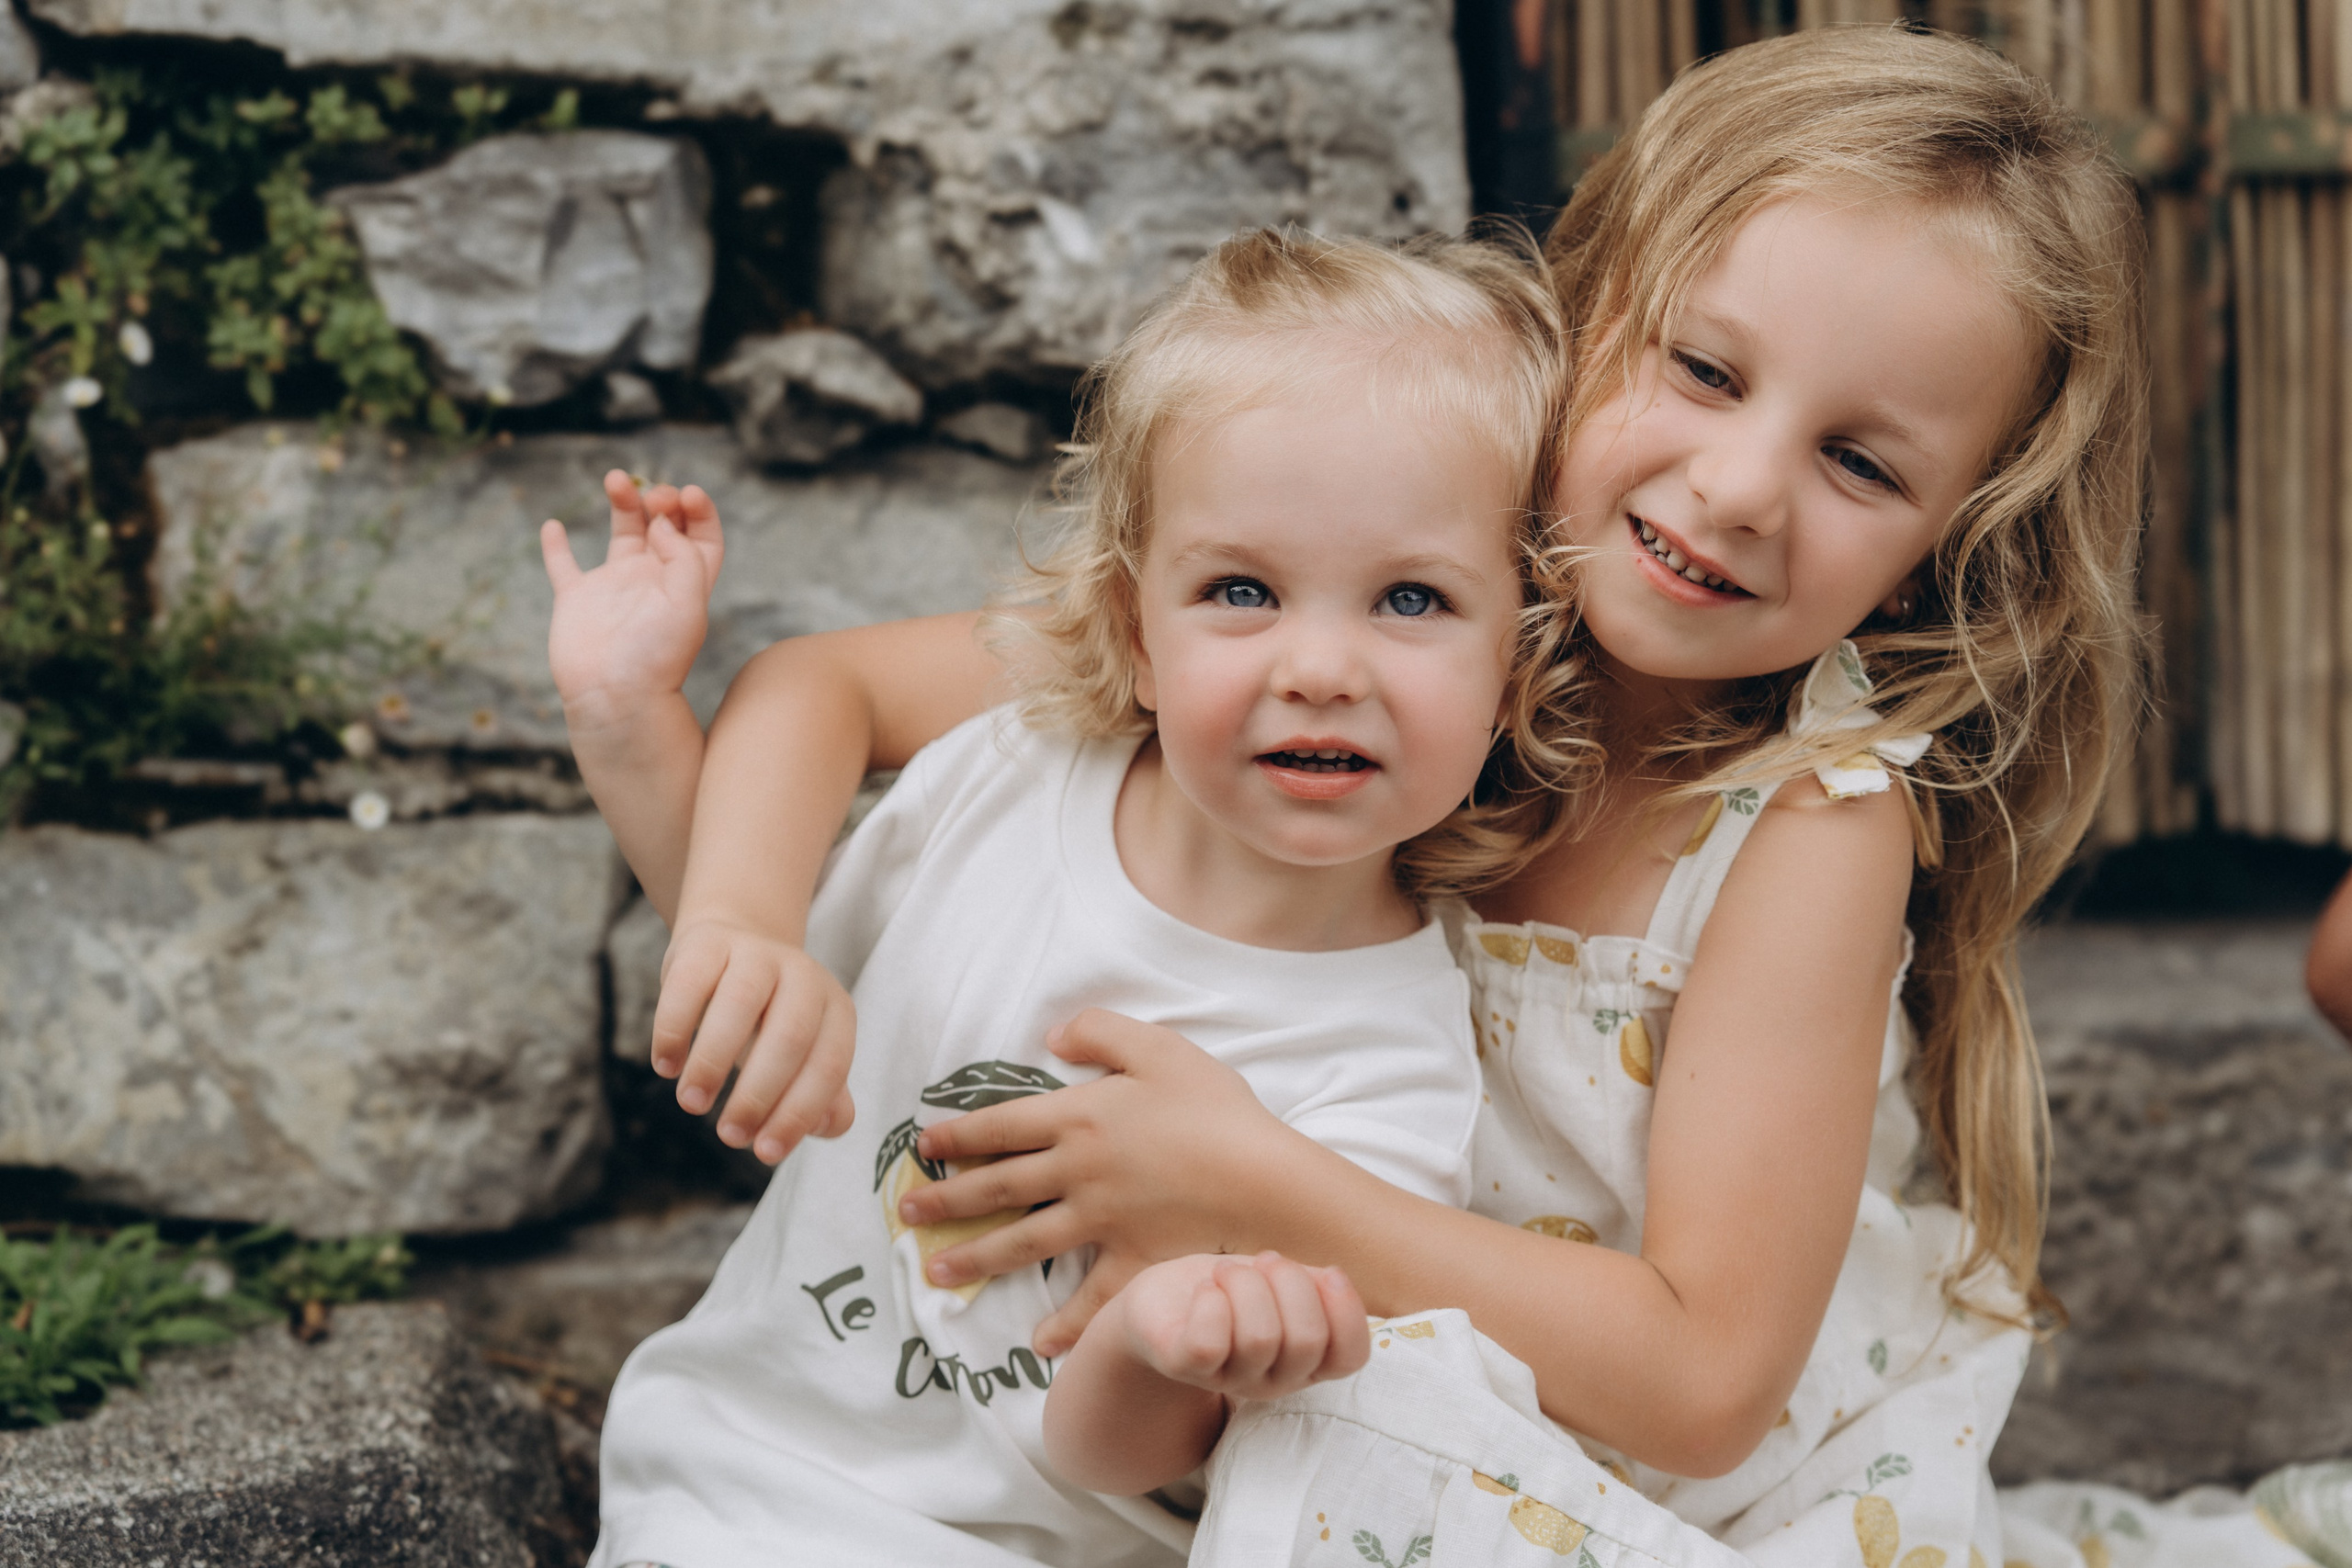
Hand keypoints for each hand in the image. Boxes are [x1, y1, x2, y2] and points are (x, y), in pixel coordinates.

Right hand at [542, 470, 723, 716]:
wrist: (614, 698)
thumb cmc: (657, 658)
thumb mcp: (687, 604)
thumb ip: (683, 557)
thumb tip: (662, 523)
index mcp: (687, 584)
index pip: (702, 537)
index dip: (699, 510)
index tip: (686, 493)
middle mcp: (653, 581)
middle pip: (664, 527)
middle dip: (660, 500)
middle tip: (652, 495)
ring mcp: (614, 589)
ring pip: (623, 534)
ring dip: (623, 502)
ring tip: (615, 478)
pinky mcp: (576, 600)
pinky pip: (564, 566)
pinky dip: (556, 546)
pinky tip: (554, 525)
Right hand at [652, 917, 856, 1162]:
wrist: (735, 945)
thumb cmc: (770, 1020)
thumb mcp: (804, 1055)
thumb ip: (824, 1096)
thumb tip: (827, 1126)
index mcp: (835, 1009)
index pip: (829, 1066)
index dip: (798, 1114)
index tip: (765, 1153)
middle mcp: (804, 976)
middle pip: (790, 1038)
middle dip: (758, 1096)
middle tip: (729, 1136)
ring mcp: (756, 954)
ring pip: (739, 1006)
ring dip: (713, 1063)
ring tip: (692, 1104)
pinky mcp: (707, 944)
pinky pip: (688, 985)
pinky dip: (674, 1030)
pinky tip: (666, 1066)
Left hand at [894, 1008, 1320, 1352]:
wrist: (1263, 1179)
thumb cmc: (1215, 1109)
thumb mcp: (1159, 1048)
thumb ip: (1101, 1031)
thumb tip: (1052, 1034)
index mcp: (1080, 1117)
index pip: (1002, 1126)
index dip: (958, 1136)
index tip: (923, 1146)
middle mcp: (1078, 1172)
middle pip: (997, 1187)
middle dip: (947, 1199)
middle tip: (908, 1211)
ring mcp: (1101, 1223)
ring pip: (1022, 1242)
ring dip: (975, 1258)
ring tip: (937, 1272)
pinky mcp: (1132, 1264)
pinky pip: (1089, 1300)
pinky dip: (1063, 1325)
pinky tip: (1039, 1343)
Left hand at [1109, 1251, 1367, 1400]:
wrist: (1161, 1302)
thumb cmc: (1232, 1290)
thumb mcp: (1283, 1283)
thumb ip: (1316, 1287)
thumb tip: (1333, 1280)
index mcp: (1306, 1360)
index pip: (1351, 1356)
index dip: (1347, 1309)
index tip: (1325, 1273)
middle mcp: (1273, 1379)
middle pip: (1307, 1341)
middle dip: (1289, 1282)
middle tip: (1264, 1262)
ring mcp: (1227, 1378)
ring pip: (1259, 1339)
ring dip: (1244, 1283)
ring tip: (1226, 1273)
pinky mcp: (1182, 1366)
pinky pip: (1208, 1345)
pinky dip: (1210, 1302)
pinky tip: (1205, 1290)